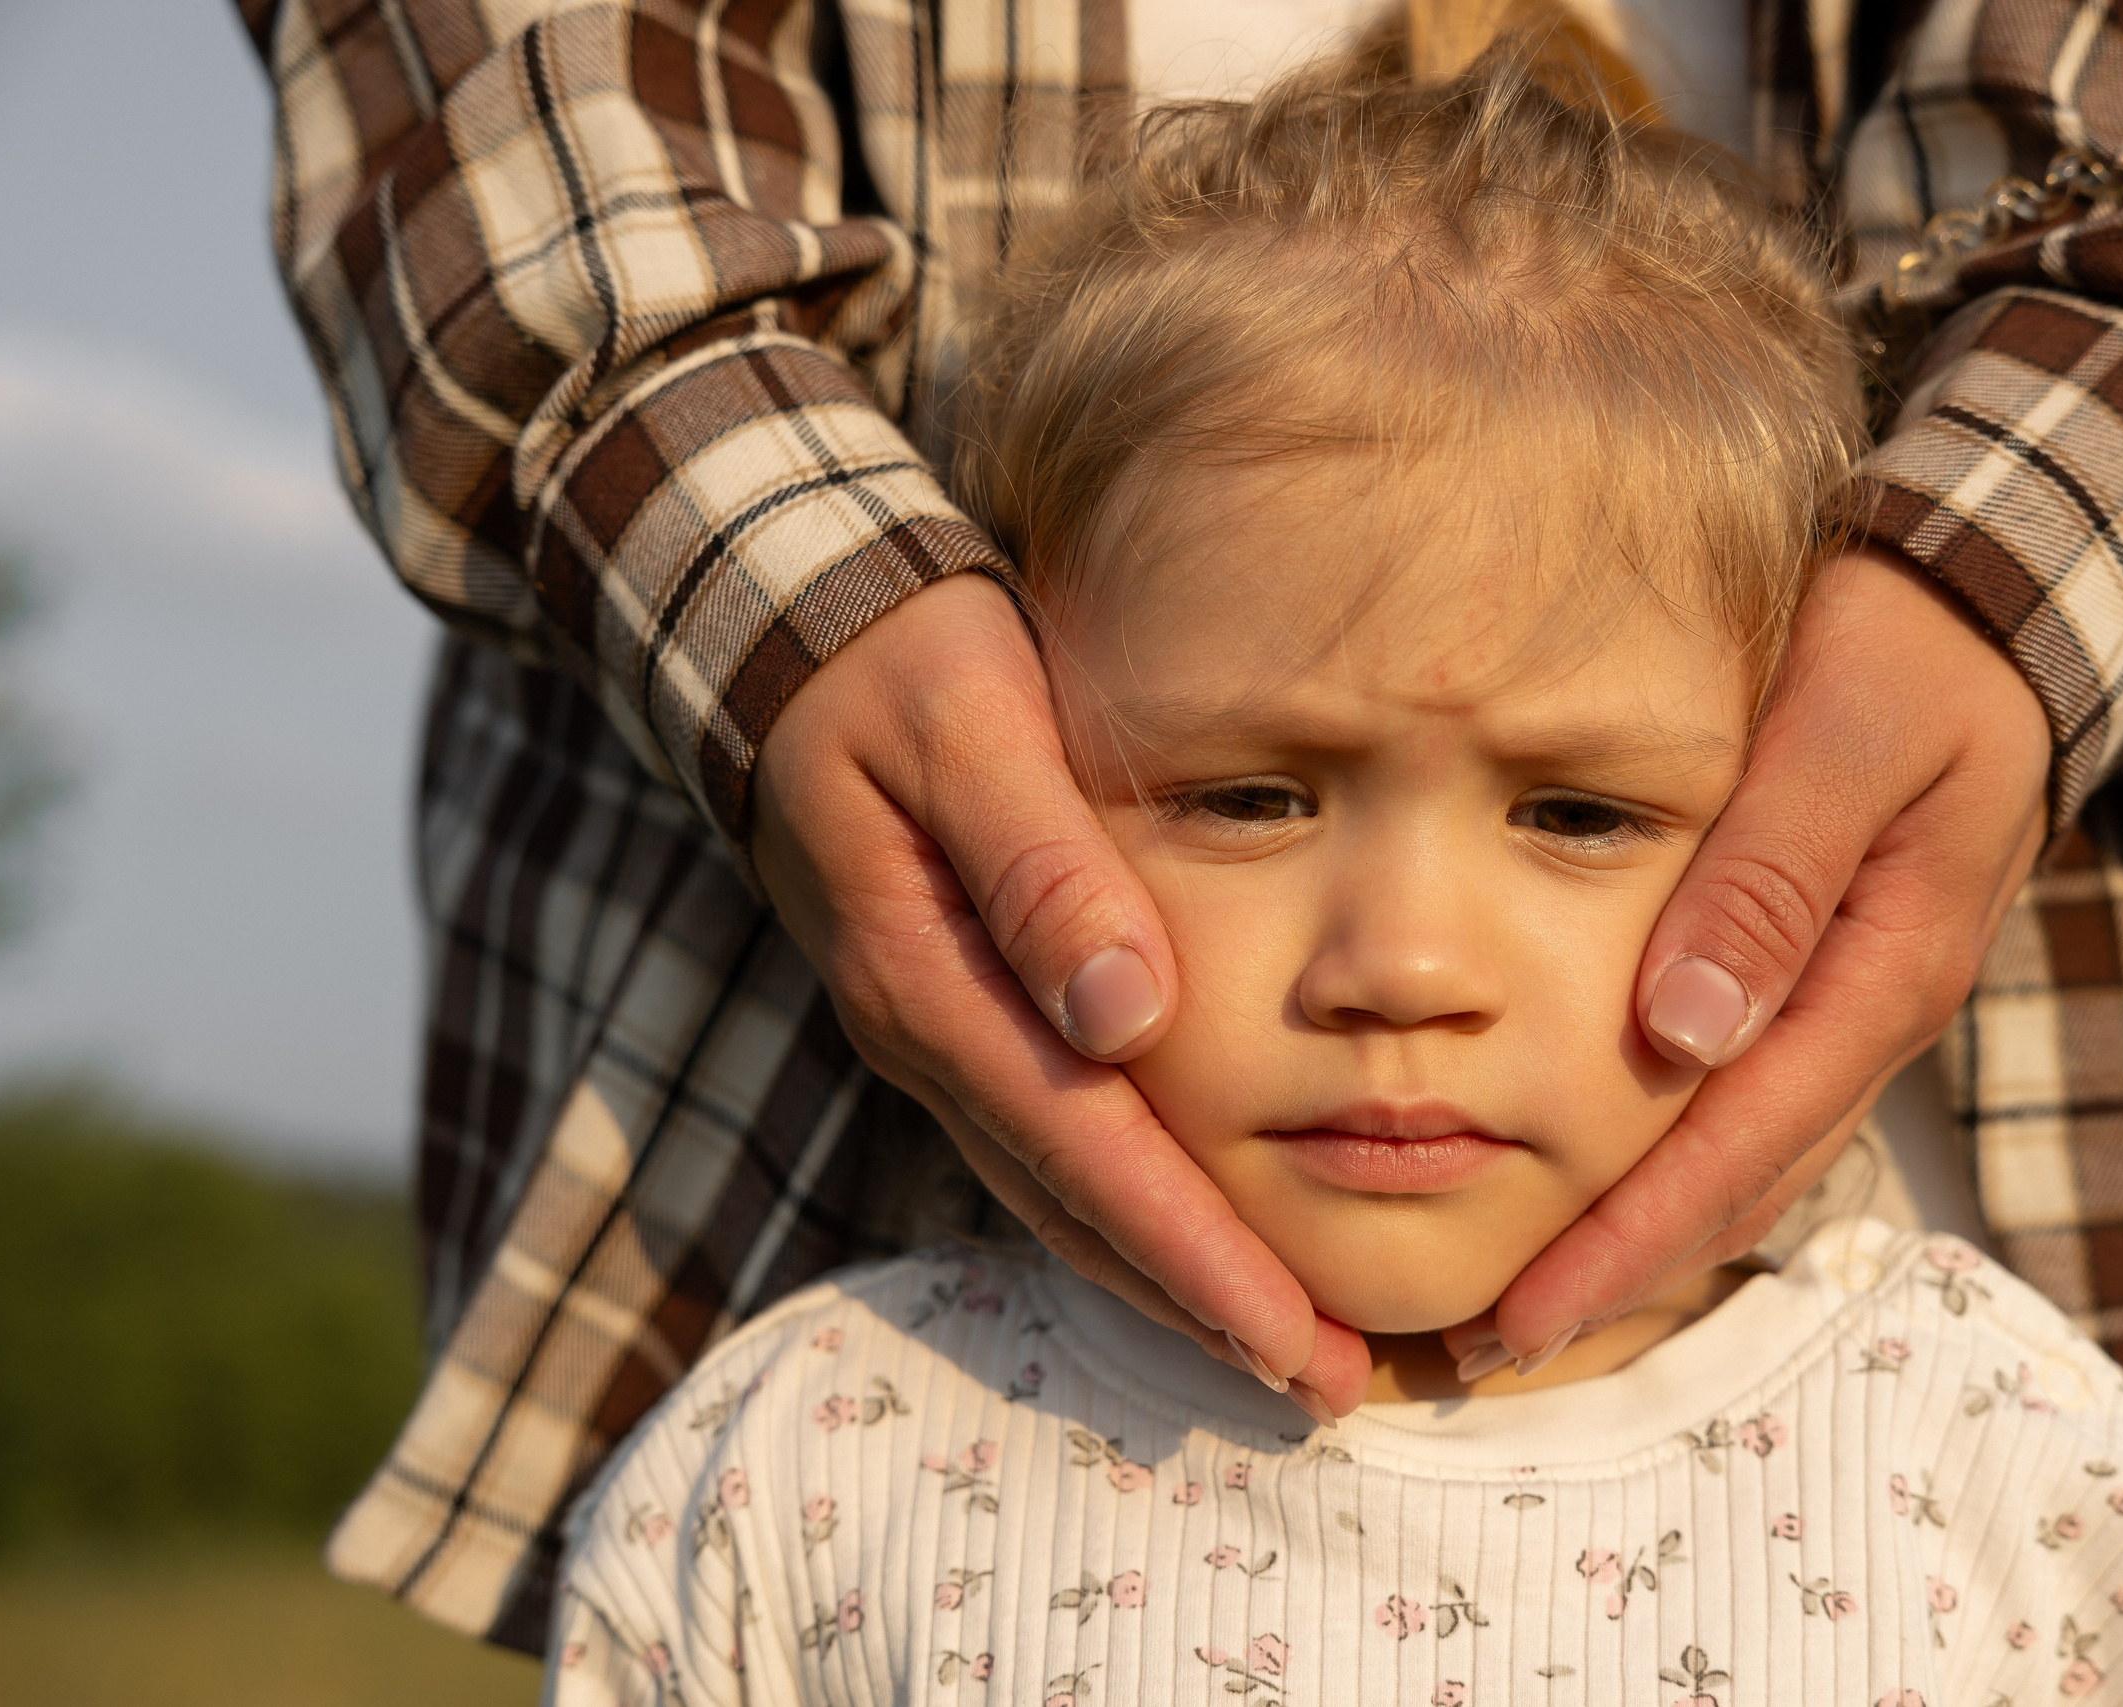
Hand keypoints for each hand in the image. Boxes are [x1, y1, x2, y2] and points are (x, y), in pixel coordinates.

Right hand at [753, 572, 1369, 1418]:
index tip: (1290, 1334)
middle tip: (1327, 1384)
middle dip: (1200, 1305)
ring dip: (1168, 1281)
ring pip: (1057, 1197)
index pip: (1084, 1149)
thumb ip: (1042, 866)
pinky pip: (1045, 1150)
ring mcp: (934, 1041)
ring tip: (1285, 1347)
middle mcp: (925, 1039)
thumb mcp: (974, 726)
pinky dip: (1125, 1215)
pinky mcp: (956, 1024)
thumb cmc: (902, 667)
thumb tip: (1126, 1015)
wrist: (794, 649)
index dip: (1191, 1253)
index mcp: (930, 981)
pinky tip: (1195, 1245)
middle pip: (1074, 1207)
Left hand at [1452, 547, 2051, 1372]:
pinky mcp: (1828, 976)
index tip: (1523, 1314)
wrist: (1999, 611)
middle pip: (1738, 1183)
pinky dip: (1676, 1162)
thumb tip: (1678, 1036)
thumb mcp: (1841, 734)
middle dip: (1619, 1271)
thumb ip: (1769, 876)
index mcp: (1878, 975)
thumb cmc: (1907, 650)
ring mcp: (1854, 1004)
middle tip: (1490, 1343)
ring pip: (1746, 1158)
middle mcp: (1871, 1015)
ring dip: (1644, 1236)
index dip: (1627, 1242)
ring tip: (1529, 1294)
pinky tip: (1604, 1182)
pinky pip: (1750, 1101)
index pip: (1735, 1146)